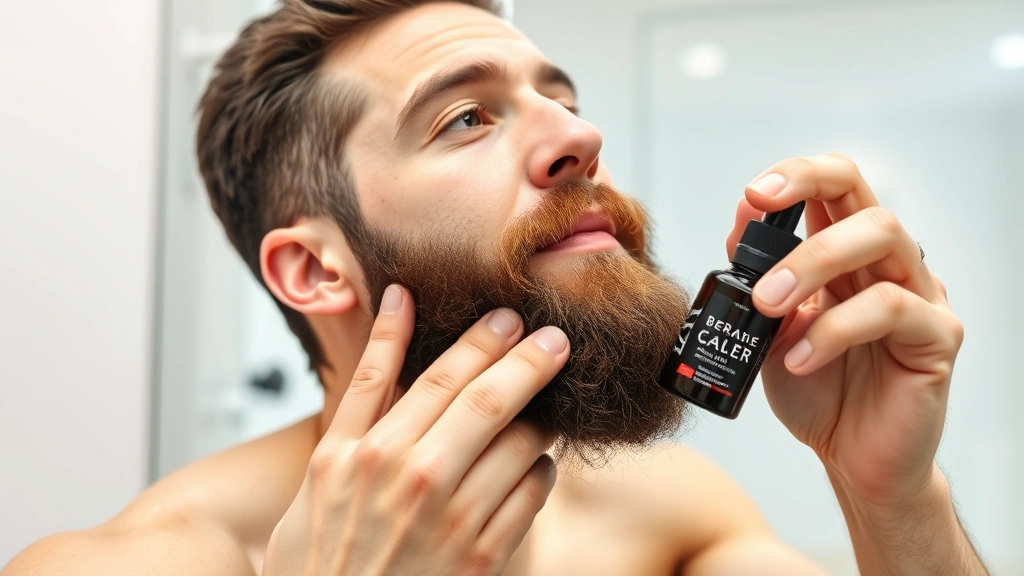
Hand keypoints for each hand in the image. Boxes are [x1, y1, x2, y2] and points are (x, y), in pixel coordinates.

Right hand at [262, 285, 568, 575]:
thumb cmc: (323, 548)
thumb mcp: (325, 464)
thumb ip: (366, 386)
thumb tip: (397, 302)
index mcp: (369, 452)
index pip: (438, 377)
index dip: (481, 340)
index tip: (508, 316)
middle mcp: (412, 480)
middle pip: (486, 402)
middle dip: (529, 362)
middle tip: (555, 339)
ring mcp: (450, 521)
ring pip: (519, 446)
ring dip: (541, 417)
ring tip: (549, 403)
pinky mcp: (482, 558)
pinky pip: (531, 495)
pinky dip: (541, 470)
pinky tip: (534, 462)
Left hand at [726, 154, 963, 510]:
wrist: (851, 457)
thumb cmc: (816, 388)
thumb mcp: (770, 328)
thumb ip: (759, 276)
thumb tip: (743, 216)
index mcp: (848, 255)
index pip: (838, 186)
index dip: (799, 175)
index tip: (755, 193)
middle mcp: (889, 265)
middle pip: (865, 201)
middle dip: (806, 213)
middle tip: (756, 261)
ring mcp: (920, 296)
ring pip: (884, 238)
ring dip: (813, 265)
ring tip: (769, 308)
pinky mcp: (937, 337)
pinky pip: (891, 309)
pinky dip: (834, 330)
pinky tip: (800, 359)